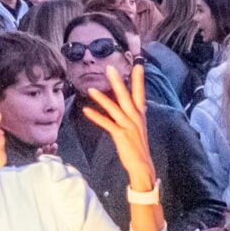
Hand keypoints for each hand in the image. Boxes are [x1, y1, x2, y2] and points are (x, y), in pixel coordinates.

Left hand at [80, 62, 156, 191]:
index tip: (138, 65)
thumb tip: (139, 105)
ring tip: (91, 89)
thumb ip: (138, 114)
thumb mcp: (140, 127)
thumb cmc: (139, 146)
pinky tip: (86, 110)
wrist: (142, 165)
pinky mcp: (121, 135)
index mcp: (140, 115)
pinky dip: (96, 116)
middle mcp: (136, 118)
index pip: (140, 93)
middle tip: (110, 68)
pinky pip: (106, 123)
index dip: (139, 79)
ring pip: (115, 108)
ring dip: (102, 98)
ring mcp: (128, 126)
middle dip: (118, 82)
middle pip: (126, 96)